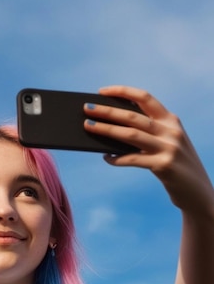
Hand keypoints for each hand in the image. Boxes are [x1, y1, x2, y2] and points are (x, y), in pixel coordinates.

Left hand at [84, 85, 213, 214]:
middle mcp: (170, 130)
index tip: (102, 91)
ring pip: (130, 134)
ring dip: (106, 129)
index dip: (122, 92)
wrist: (197, 191)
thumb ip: (148, 134)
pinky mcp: (164, 165)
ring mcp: (168, 147)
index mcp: (170, 120)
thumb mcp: (166, 143)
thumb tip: (112, 129)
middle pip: (132, 116)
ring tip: (88, 126)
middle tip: (86, 108)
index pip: (145, 98)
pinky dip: (116, 158)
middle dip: (107, 110)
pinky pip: (133, 159)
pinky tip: (106, 158)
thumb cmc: (174, 166)